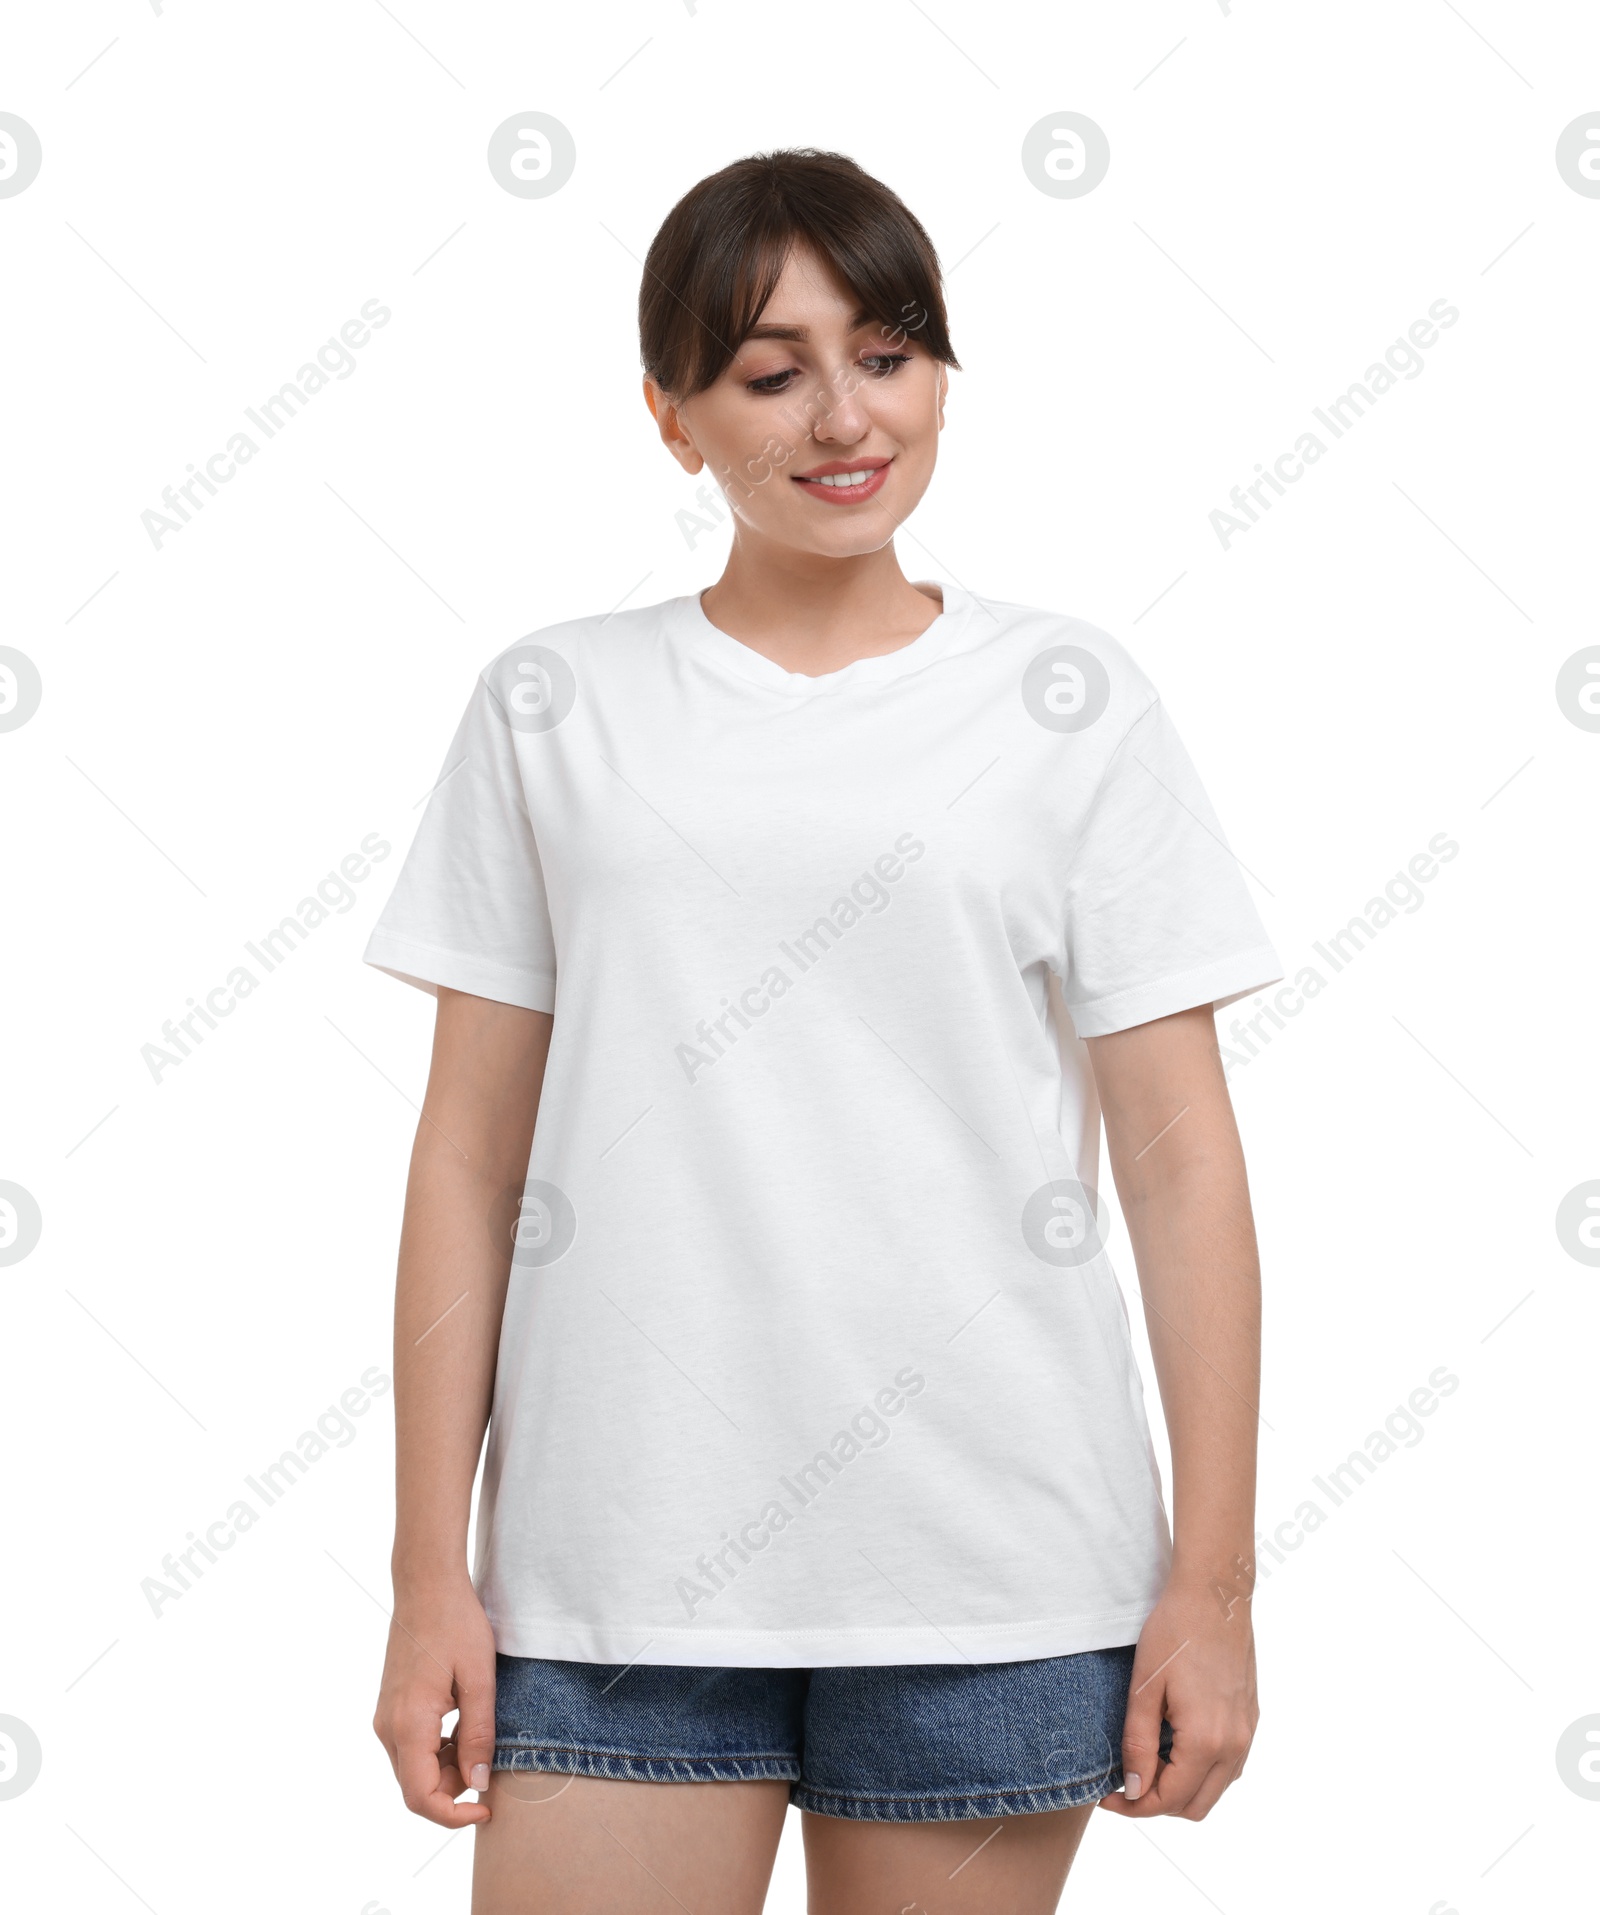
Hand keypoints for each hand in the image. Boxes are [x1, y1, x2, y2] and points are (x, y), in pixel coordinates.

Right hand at [372, 1575, 498, 1827]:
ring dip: (448, 1770)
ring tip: (481, 1737)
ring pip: (414, 1769)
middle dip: (455, 1789)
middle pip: (417, 1787)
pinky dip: (439, 1751)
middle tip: (490, 1762)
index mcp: (409, 1724)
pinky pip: (412, 1747)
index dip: (453, 1816)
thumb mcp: (479, 1679)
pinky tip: (464, 1724)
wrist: (426, 1584)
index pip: (420, 1798)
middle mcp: (388, 1727)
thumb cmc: (456, 1624)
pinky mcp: (392, 1708)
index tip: (486, 1807)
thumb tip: (477, 1784)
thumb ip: (479, 1734)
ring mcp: (386, 1717)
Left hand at [1097, 1568, 1256, 1820]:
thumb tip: (1135, 1790)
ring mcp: (1247, 1733)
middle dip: (1157, 1803)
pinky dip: (1201, 1771)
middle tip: (1124, 1782)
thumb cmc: (1174, 1632)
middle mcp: (1234, 1745)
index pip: (1169, 1799)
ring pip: (1215, 1789)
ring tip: (1147, 1763)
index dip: (1133, 1806)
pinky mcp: (1251, 1719)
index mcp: (1206, 1741)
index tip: (1106, 1796)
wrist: (1215, 1594)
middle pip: (1195, 1806)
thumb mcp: (1144, 1688)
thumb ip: (1139, 1744)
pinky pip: (1228, 1766)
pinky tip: (1175, 1746)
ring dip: (1181, 1789)